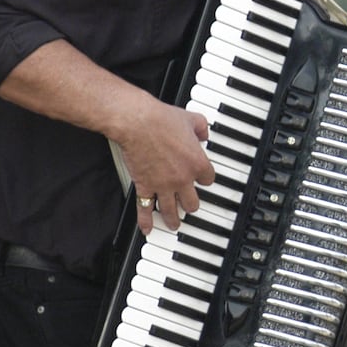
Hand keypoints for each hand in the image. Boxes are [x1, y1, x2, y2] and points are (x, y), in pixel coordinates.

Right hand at [117, 100, 214, 234]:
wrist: (137, 123)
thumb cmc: (162, 119)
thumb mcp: (191, 118)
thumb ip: (201, 127)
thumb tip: (204, 133)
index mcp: (197, 163)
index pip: (209, 180)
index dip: (205, 179)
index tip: (202, 179)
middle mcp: (183, 179)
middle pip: (193, 202)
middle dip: (191, 204)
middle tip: (189, 206)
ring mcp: (163, 185)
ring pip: (172, 211)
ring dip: (174, 220)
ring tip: (174, 225)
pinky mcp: (145, 186)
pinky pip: (145, 209)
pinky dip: (146, 220)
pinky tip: (148, 228)